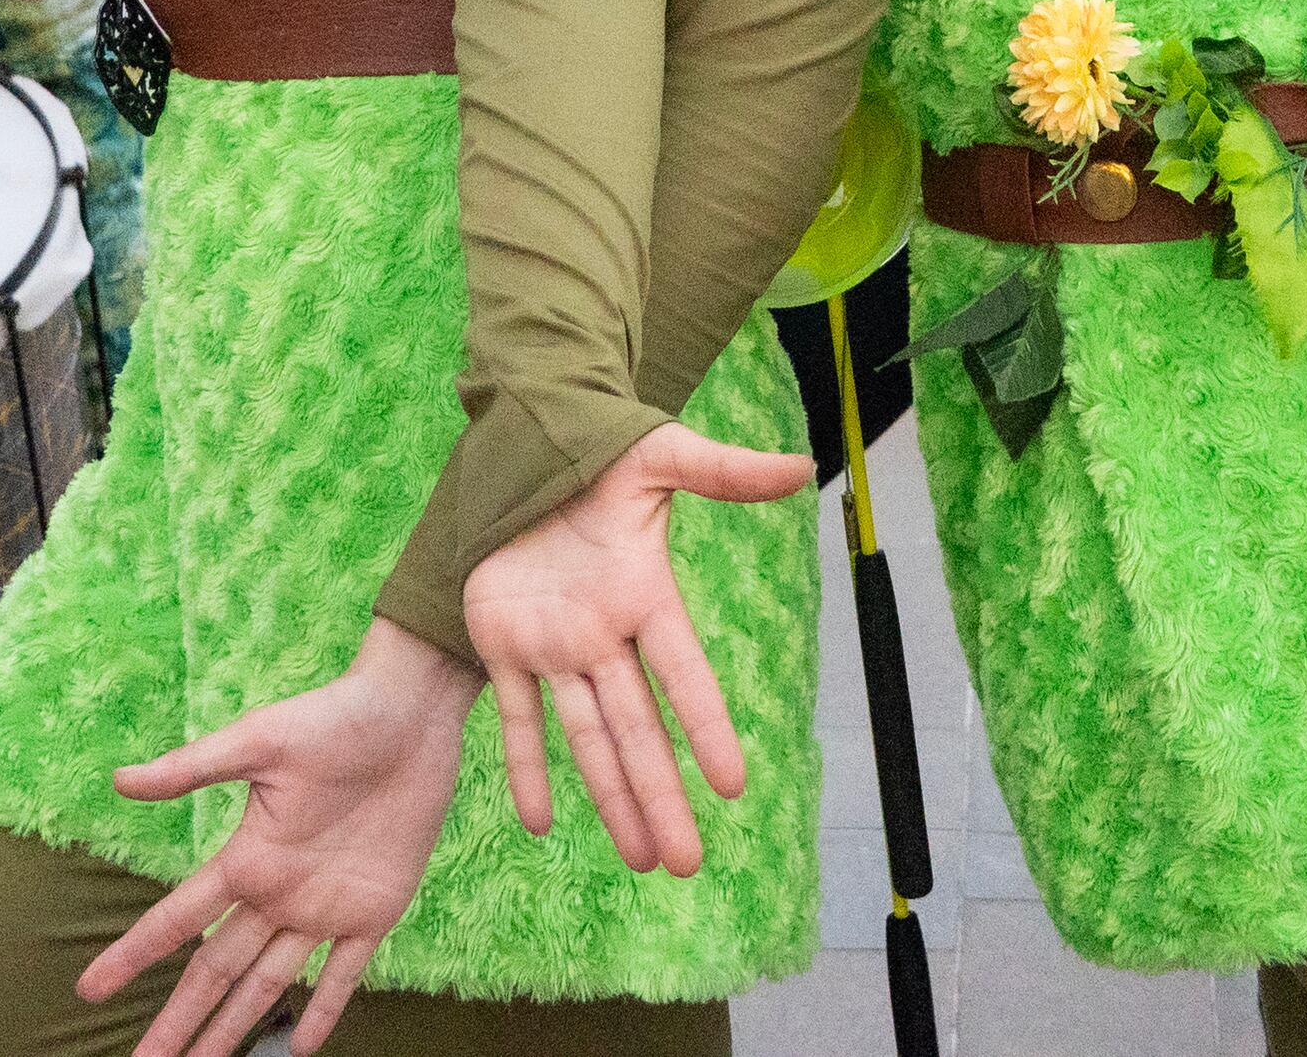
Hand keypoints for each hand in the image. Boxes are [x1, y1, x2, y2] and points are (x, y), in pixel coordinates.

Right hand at [83, 617, 483, 1056]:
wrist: (410, 713)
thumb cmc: (332, 716)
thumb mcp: (259, 740)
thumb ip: (193, 768)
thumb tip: (121, 781)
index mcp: (245, 859)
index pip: (178, 921)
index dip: (134, 956)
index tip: (90, 989)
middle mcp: (276, 893)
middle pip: (216, 971)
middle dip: (179, 1020)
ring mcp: (324, 907)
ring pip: (269, 986)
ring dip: (236, 1030)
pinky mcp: (375, 910)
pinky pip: (345, 974)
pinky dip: (325, 1012)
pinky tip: (299, 1049)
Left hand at [465, 420, 817, 871]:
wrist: (533, 441)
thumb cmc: (605, 444)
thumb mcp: (663, 453)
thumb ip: (725, 470)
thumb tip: (803, 466)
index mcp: (645, 596)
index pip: (684, 676)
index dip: (705, 729)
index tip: (733, 786)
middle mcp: (605, 635)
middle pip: (639, 731)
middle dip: (662, 798)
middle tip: (687, 865)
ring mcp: (554, 644)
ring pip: (587, 737)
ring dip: (611, 799)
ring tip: (639, 860)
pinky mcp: (503, 641)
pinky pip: (517, 716)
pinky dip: (527, 766)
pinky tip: (541, 822)